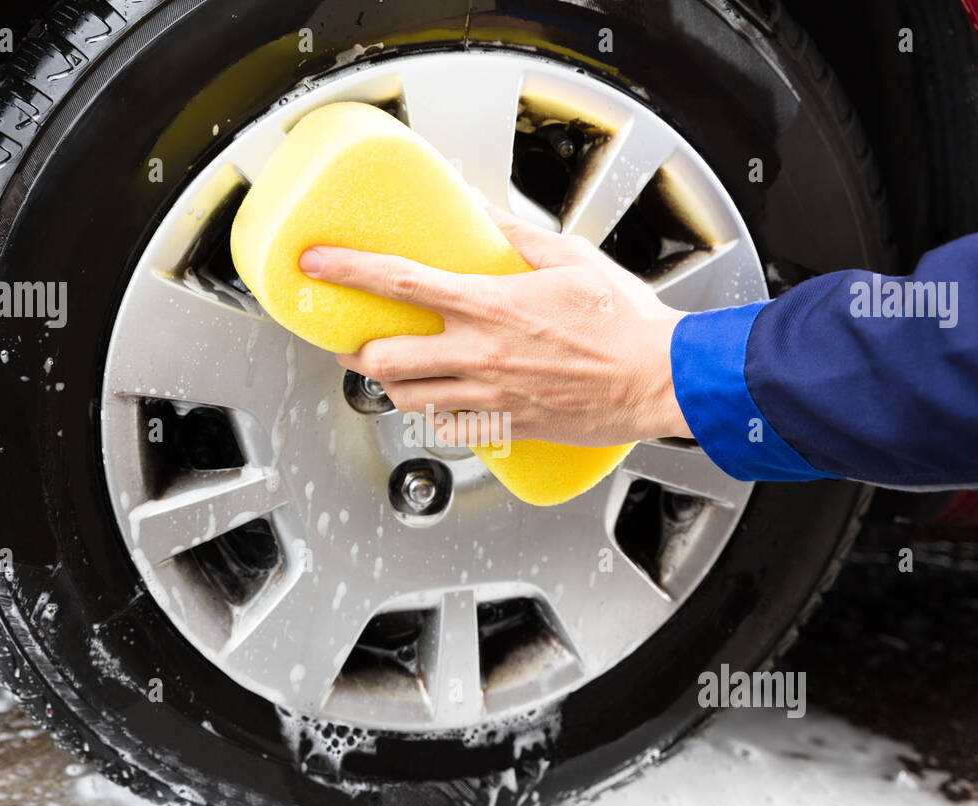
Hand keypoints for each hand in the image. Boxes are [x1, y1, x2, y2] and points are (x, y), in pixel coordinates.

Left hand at [298, 197, 690, 446]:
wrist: (661, 380)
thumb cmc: (625, 323)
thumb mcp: (568, 258)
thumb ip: (512, 233)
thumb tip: (475, 205)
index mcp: (490, 305)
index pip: (399, 281)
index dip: (347, 270)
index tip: (316, 263)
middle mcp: (480, 355)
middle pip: (383, 358)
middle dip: (356, 348)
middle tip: (352, 338)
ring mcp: (490, 396)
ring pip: (407, 399)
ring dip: (389, 383)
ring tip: (391, 368)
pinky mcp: (507, 426)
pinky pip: (448, 428)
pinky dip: (433, 414)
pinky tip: (439, 400)